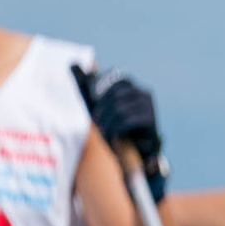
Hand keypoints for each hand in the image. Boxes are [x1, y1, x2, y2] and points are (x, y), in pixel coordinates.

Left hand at [72, 66, 167, 198]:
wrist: (133, 161)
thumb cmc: (112, 133)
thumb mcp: (96, 109)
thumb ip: (86, 87)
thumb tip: (73, 64)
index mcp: (130, 87)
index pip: (111, 81)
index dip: (100, 95)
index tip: (96, 113)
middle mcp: (142, 93)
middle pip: (114, 94)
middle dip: (102, 112)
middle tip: (99, 128)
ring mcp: (149, 107)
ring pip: (119, 107)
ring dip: (108, 123)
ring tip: (107, 136)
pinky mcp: (151, 122)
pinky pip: (128, 119)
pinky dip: (117, 130)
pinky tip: (115, 139)